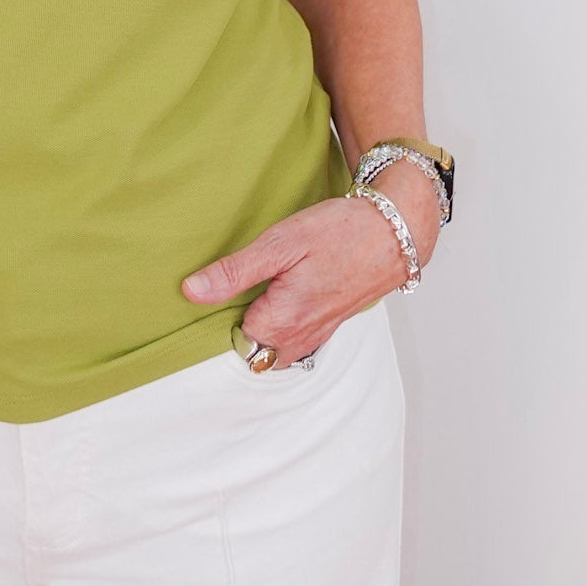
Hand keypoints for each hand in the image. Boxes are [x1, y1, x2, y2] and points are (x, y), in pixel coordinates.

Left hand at [179, 165, 439, 367]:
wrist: (394, 232)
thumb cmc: (339, 233)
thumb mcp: (280, 243)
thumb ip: (235, 272)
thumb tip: (192, 291)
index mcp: (284, 321)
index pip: (234, 339)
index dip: (223, 313)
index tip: (226, 288)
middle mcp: (301, 338)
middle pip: (254, 353)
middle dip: (242, 329)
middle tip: (243, 289)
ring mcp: (319, 335)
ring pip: (276, 352)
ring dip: (264, 331)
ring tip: (261, 293)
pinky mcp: (330, 326)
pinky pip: (297, 343)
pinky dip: (285, 329)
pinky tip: (284, 298)